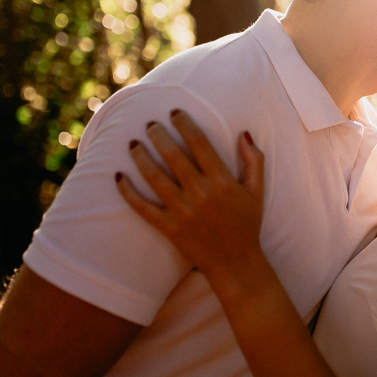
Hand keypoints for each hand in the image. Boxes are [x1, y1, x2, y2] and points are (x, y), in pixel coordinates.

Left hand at [116, 110, 264, 283]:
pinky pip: (142, 207)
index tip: (174, 112)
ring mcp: (183, 212)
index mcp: (223, 182)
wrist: (236, 263)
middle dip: (158, 135)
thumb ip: (254, 160)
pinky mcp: (169, 228)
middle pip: (173, 155)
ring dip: (140, 157)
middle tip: (149, 123)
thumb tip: (244, 133)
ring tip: (132, 143)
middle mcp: (201, 194)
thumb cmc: (248, 224)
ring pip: (154, 177)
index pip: (199, 143)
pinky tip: (118, 176)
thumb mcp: (257, 191)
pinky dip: (128, 192)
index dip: (184, 124)